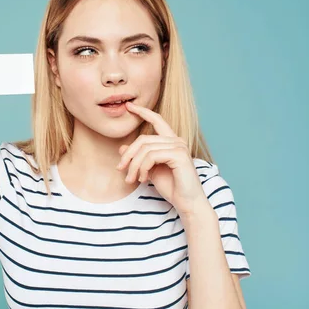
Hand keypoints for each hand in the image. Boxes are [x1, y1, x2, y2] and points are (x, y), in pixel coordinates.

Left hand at [116, 101, 209, 215]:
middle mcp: (177, 141)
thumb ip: (139, 158)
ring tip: (132, 179)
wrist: (187, 203)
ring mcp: (179, 147)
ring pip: (145, 149)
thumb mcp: (149, 170)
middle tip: (121, 169)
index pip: (156, 120)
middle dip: (129, 155)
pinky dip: (143, 167)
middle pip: (143, 139)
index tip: (129, 106)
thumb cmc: (171, 187)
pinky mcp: (179, 155)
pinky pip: (152, 156)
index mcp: (171, 141)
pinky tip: (143, 179)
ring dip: (134, 165)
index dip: (142, 112)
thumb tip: (122, 148)